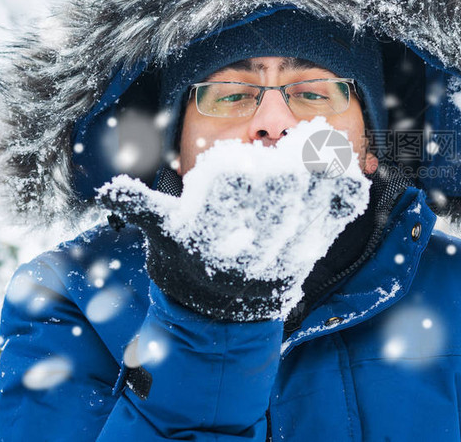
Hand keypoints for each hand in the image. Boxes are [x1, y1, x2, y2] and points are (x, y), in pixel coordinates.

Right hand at [96, 141, 369, 320]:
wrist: (218, 317)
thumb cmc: (187, 264)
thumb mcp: (160, 235)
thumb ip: (140, 208)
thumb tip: (107, 191)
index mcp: (217, 232)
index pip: (236, 197)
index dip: (250, 175)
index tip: (253, 159)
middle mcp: (252, 244)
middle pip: (279, 199)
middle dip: (291, 170)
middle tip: (300, 143)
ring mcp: (283, 250)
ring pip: (308, 210)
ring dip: (322, 178)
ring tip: (324, 148)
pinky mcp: (308, 253)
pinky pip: (333, 223)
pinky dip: (345, 199)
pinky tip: (353, 172)